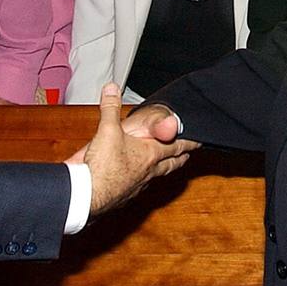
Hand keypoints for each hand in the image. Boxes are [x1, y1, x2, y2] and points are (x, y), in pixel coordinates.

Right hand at [69, 83, 197, 216]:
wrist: (87, 196)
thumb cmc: (102, 166)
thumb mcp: (107, 129)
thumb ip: (110, 107)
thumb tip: (112, 88)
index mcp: (149, 154)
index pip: (176, 146)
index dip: (189, 142)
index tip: (199, 141)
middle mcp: (148, 172)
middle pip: (171, 163)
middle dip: (181, 157)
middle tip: (188, 154)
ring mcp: (138, 186)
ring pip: (157, 176)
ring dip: (164, 169)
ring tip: (166, 166)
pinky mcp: (125, 196)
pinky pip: (139, 187)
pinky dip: (142, 181)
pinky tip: (137, 181)